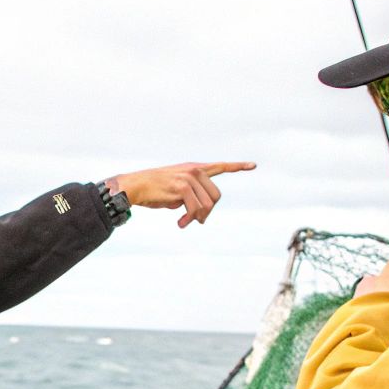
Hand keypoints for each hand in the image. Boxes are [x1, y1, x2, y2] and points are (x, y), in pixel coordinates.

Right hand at [106, 161, 255, 227]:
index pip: (220, 166)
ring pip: (207, 205)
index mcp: (194, 168)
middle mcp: (194, 170)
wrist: (136, 186)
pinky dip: (190, 219)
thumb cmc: (154, 190)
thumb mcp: (176, 190)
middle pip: (216, 196)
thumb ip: (191, 196)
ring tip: (186, 222)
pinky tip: (181, 222)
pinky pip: (195, 209)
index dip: (237, 166)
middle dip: (207, 212)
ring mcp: (189, 178)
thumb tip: (200, 215)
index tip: (253, 165)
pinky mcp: (182, 187)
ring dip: (197, 218)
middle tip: (195, 220)